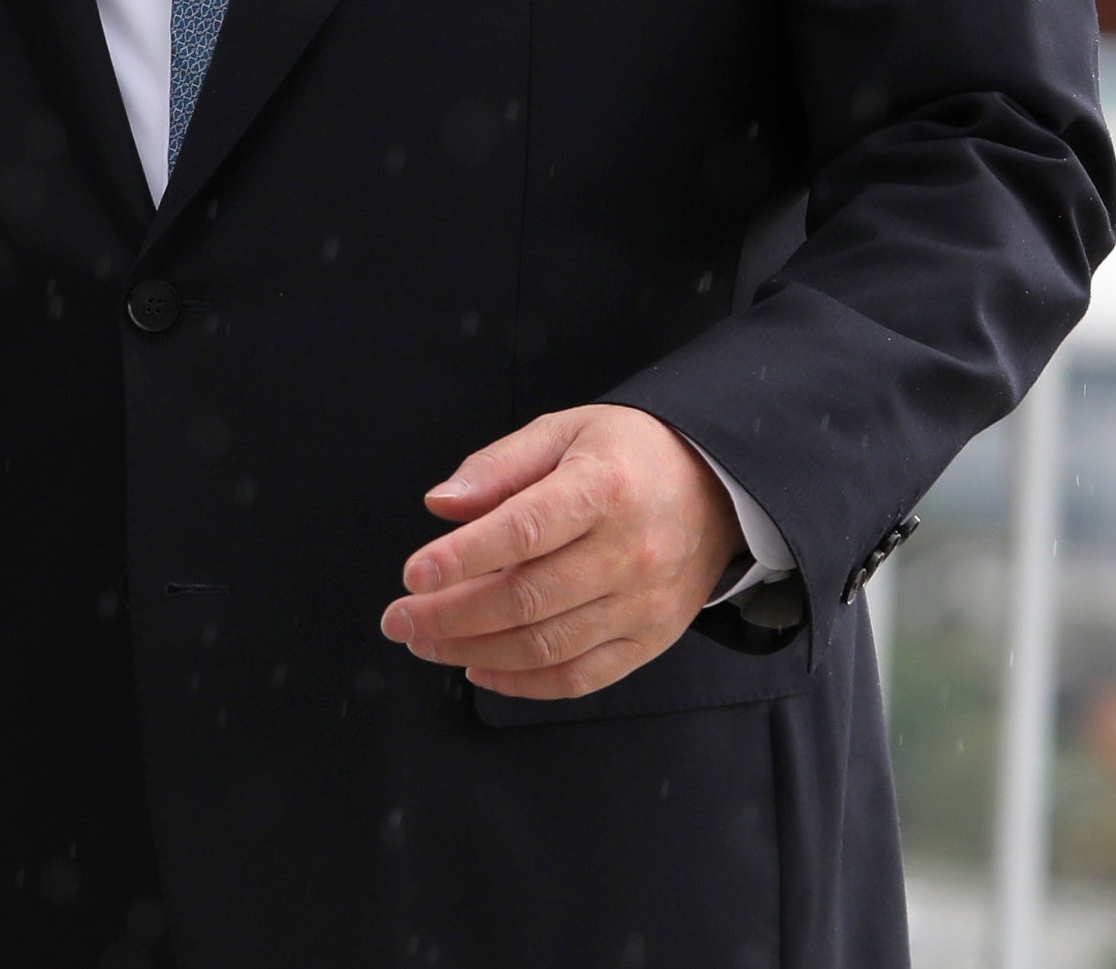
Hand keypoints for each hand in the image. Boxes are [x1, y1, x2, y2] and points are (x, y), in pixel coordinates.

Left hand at [380, 403, 739, 699]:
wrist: (717, 490)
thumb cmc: (628, 456)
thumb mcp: (564, 432)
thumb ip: (497, 466)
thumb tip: (440, 505)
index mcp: (604, 490)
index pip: (523, 531)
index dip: (462, 558)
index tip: (412, 574)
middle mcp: (629, 553)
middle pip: (527, 599)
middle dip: (450, 616)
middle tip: (398, 619)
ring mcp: (643, 604)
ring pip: (547, 645)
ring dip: (474, 651)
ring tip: (425, 642)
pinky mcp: (650, 640)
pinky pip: (580, 676)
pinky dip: (523, 684)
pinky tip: (478, 669)